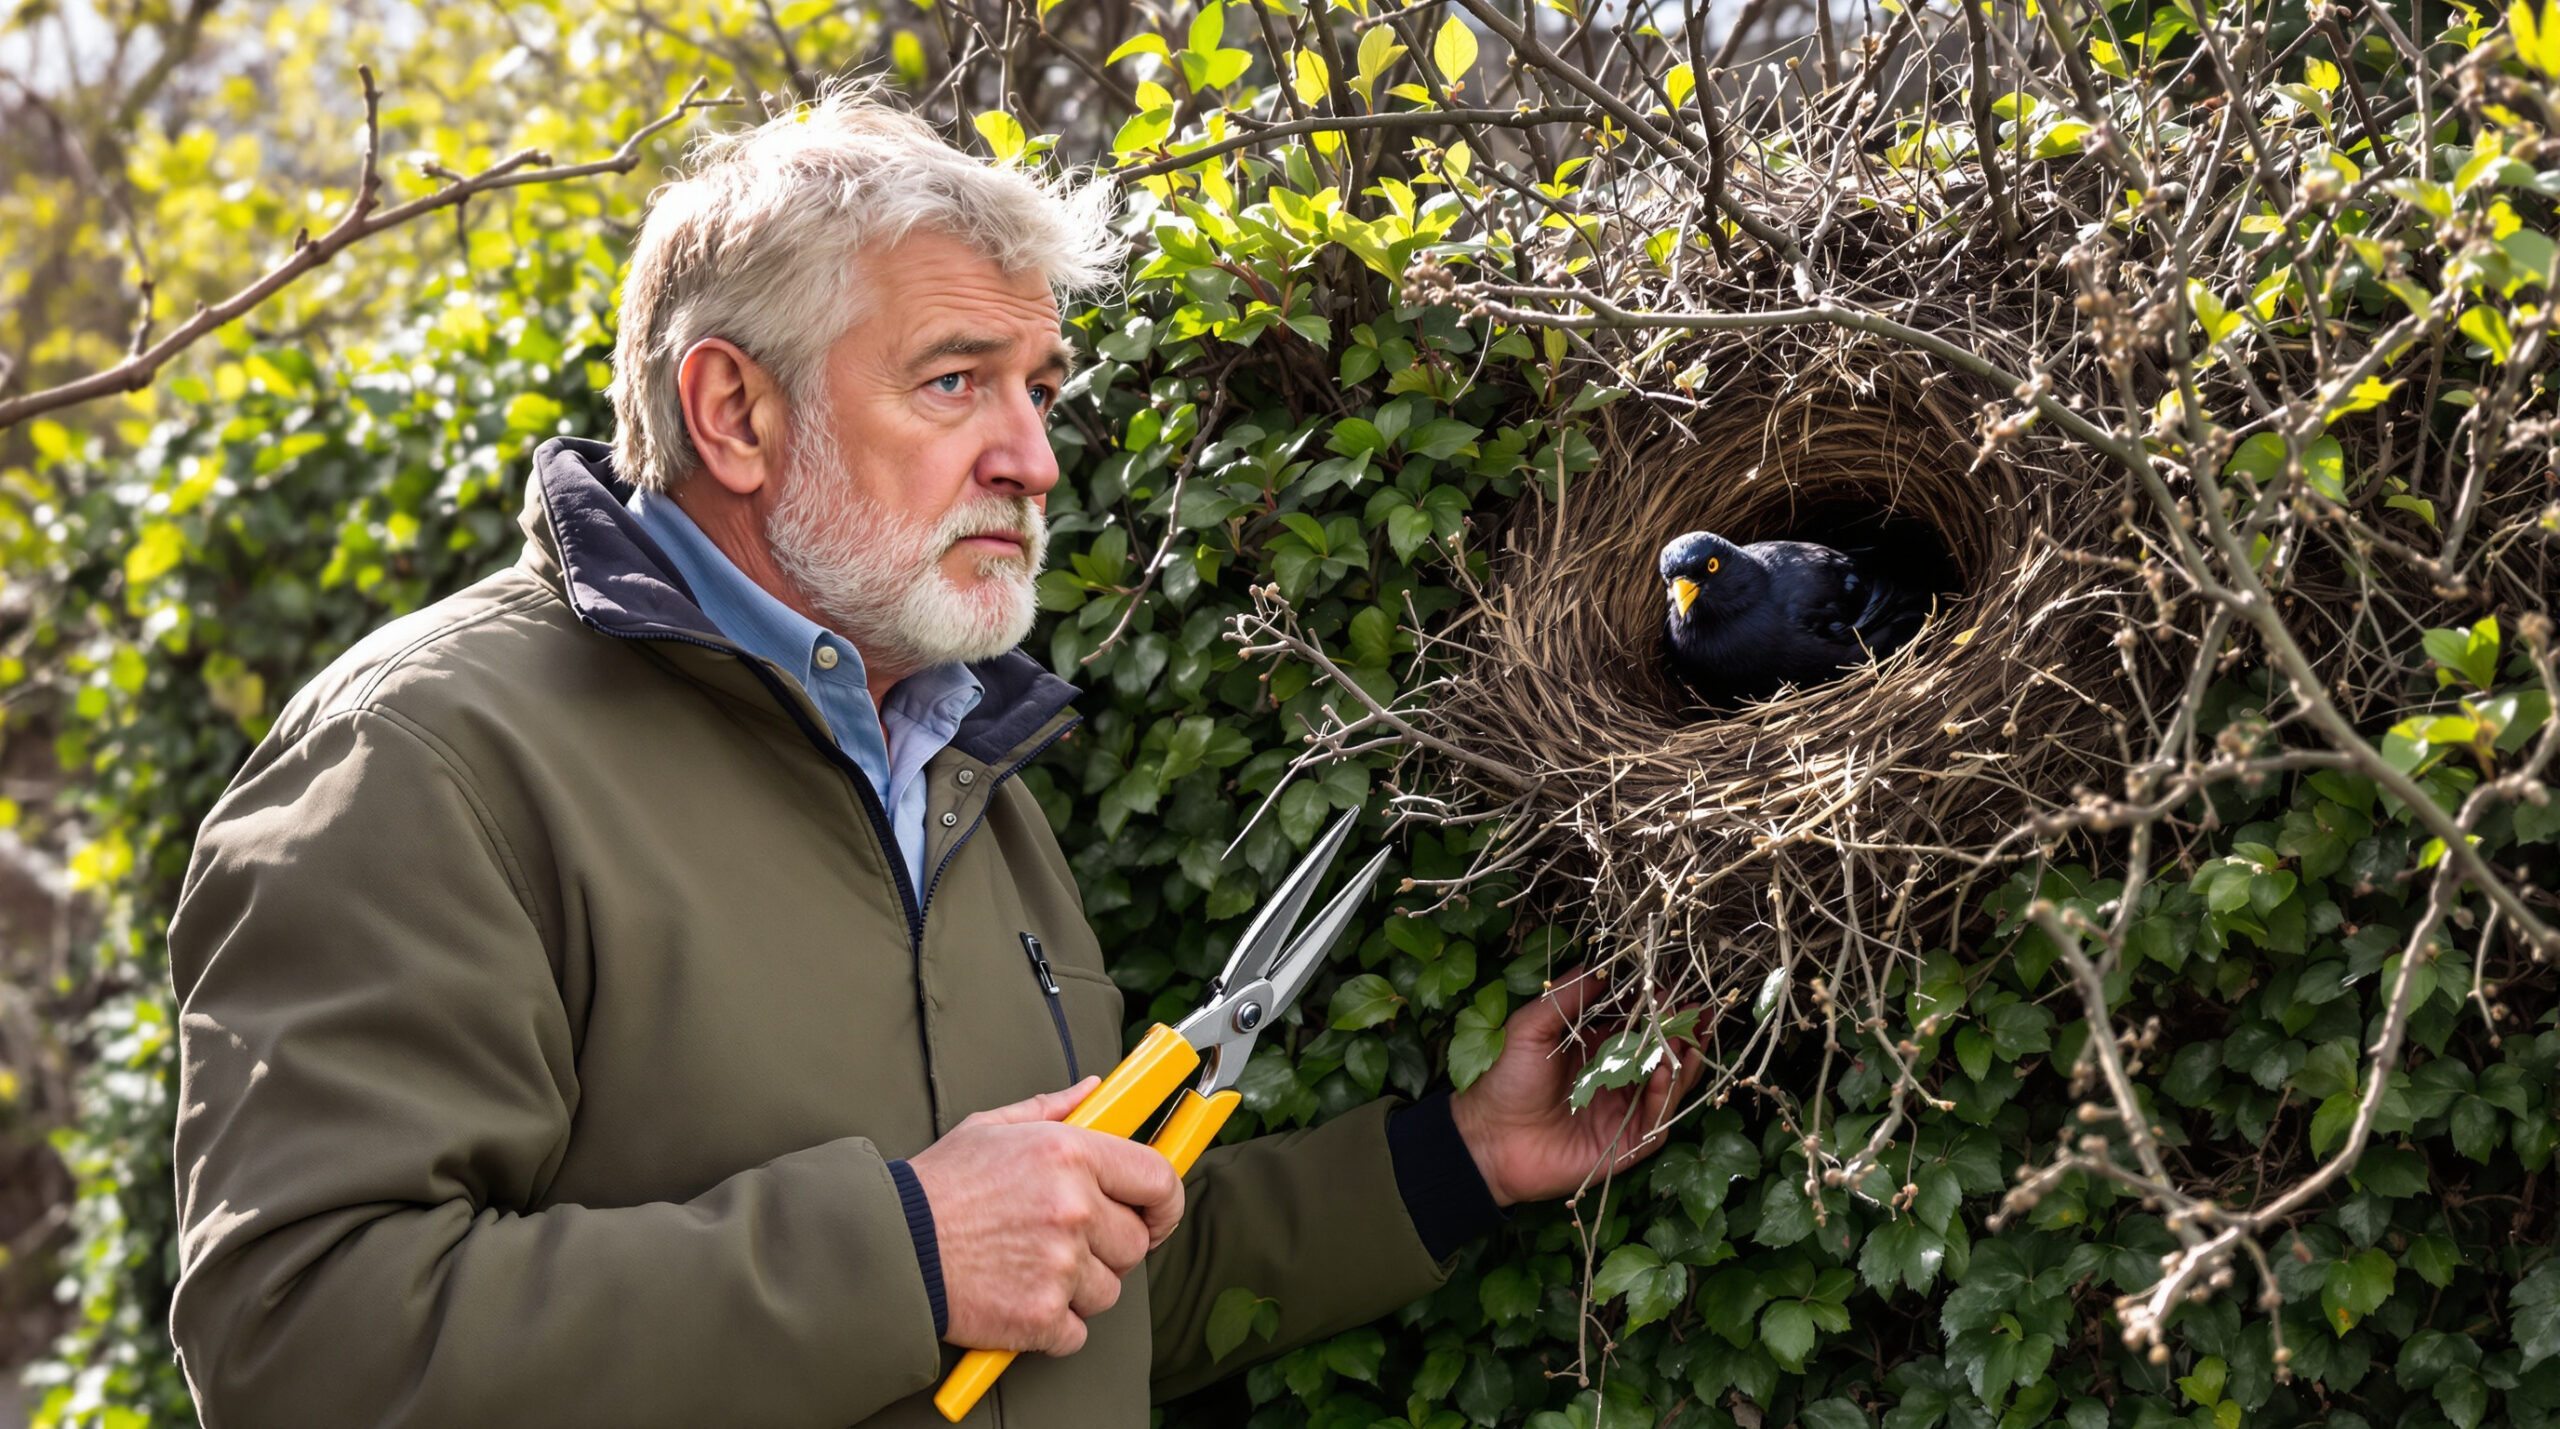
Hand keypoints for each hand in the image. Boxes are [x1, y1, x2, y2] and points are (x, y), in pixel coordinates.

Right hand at [904, 1077, 1185, 1353]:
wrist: (888, 1247)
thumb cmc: (938, 1188)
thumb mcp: (992, 1129)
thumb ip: (1054, 1109)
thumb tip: (1095, 1090)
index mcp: (1069, 1153)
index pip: (1158, 1179)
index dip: (1165, 1202)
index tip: (1157, 1214)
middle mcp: (1073, 1208)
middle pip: (1135, 1243)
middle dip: (1107, 1248)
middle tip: (1064, 1243)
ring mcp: (1059, 1265)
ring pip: (1108, 1291)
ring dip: (1079, 1289)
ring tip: (1031, 1268)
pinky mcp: (1040, 1315)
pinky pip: (1076, 1332)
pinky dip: (1053, 1326)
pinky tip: (1019, 1299)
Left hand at [1448, 970, 1703, 1206]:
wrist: (1487, 1138)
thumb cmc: (1505, 1081)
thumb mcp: (1530, 1027)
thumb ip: (1567, 997)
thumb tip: (1602, 965)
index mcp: (1597, 1049)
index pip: (1640, 1023)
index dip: (1659, 1005)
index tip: (1676, 984)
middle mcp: (1617, 1078)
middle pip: (1663, 1053)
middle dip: (1683, 1031)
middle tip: (1697, 1009)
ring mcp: (1624, 1111)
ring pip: (1669, 1085)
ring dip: (1681, 1061)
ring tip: (1686, 1037)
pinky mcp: (1626, 1144)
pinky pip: (1656, 1121)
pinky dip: (1664, 1097)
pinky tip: (1662, 1073)